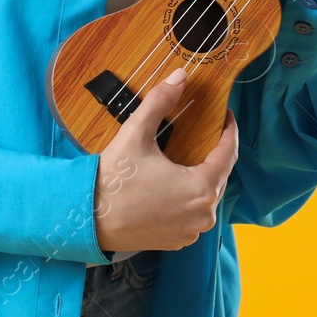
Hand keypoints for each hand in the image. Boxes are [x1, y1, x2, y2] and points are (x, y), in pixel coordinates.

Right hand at [92, 66, 238, 253]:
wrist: (88, 220)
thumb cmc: (113, 180)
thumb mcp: (136, 133)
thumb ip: (160, 101)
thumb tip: (181, 76)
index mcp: (201, 188)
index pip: (228, 154)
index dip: (229, 130)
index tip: (225, 115)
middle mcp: (203, 214)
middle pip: (219, 175)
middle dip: (214, 152)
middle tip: (204, 132)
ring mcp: (191, 231)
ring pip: (207, 195)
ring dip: (202, 175)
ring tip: (189, 155)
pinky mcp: (178, 240)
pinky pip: (194, 213)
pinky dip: (189, 197)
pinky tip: (174, 182)